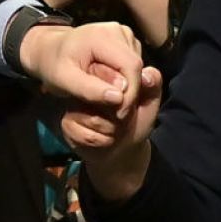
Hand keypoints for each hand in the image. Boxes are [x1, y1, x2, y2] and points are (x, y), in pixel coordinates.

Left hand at [18, 21, 143, 117]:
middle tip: (116, 113)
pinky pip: (133, 63)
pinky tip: (111, 85)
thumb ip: (90, 89)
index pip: (130, 65)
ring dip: (129, 86)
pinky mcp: (125, 38)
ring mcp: (123, 32)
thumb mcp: (64, 81)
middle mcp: (117, 30)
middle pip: (136, 65)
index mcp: (101, 35)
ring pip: (137, 66)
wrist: (49, 49)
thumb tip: (119, 98)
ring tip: (109, 98)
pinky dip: (127, 78)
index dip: (130, 92)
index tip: (120, 114)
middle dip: (130, 92)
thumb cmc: (53, 65)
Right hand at [62, 64, 162, 200]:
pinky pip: (87, 134)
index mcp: (106, 73)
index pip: (115, 77)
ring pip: (95, 119)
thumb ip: (153, 83)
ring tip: (114, 128)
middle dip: (119, 114)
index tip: (131, 104)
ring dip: (112, 129)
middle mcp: (87, 85)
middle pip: (103, 98)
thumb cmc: (136, 119)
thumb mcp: (150, 100)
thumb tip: (146, 74)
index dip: (127, 96)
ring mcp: (74, 105)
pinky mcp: (67, 123)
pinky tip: (104, 138)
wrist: (123, 149)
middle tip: (122, 117)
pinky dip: (102, 141)